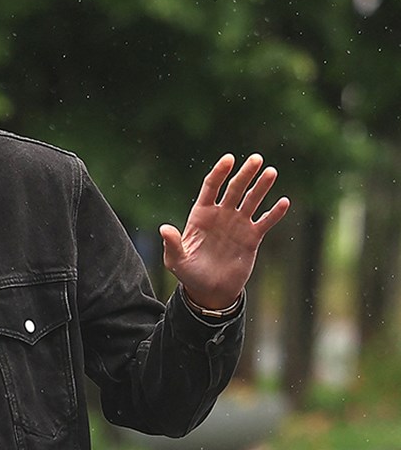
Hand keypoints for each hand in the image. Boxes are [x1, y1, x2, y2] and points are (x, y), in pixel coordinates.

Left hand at [159, 153, 289, 309]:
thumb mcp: (176, 261)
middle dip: (245, 174)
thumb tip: (164, 229)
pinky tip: (284, 202)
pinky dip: (275, 213)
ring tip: (271, 172)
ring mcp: (238, 224)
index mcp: (201, 215)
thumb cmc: (189, 274)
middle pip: (234, 188)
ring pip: (252, 200)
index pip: (211, 187)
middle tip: (256, 158)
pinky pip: (265, 222)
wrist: (210, 290)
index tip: (229, 159)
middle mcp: (221, 215)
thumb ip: (172, 244)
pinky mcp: (252, 238)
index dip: (219, 172)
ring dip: (261, 186)